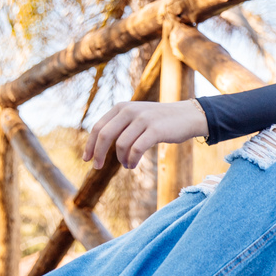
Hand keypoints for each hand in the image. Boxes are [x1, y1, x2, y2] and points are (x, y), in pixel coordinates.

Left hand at [83, 100, 208, 169]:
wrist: (188, 116)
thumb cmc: (161, 121)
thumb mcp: (137, 117)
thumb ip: (121, 125)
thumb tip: (100, 145)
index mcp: (122, 107)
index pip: (99, 127)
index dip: (91, 144)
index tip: (87, 158)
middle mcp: (130, 110)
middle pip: (105, 135)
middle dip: (98, 153)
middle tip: (97, 167)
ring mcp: (143, 119)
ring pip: (121, 144)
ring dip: (121, 159)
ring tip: (127, 165)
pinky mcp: (155, 130)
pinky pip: (136, 149)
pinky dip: (131, 161)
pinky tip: (132, 165)